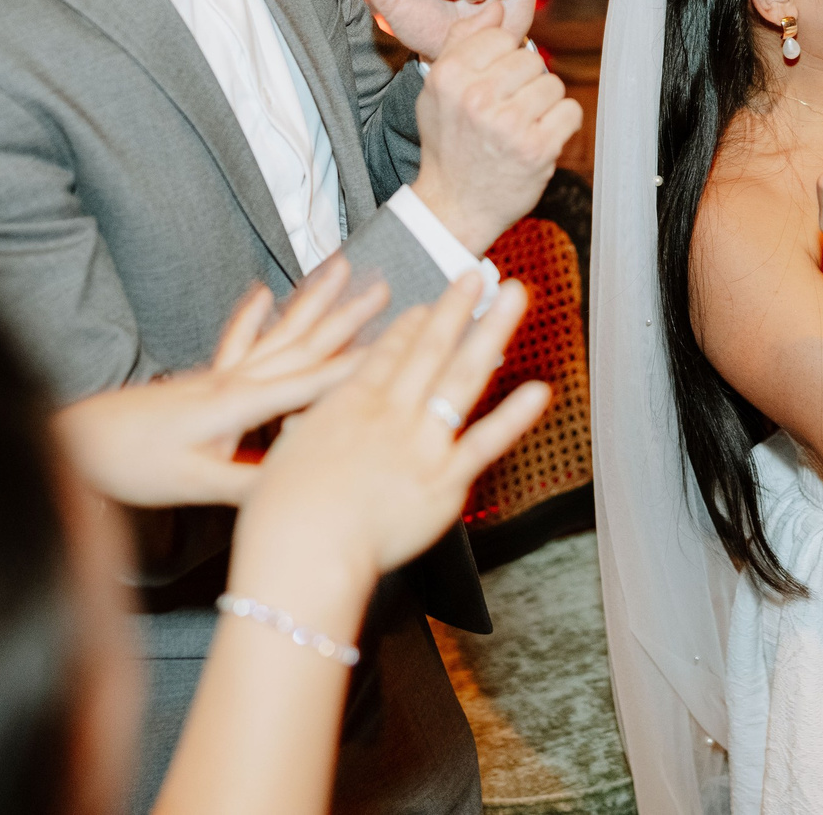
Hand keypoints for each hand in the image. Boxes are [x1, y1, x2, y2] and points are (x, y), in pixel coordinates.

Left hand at [54, 258, 393, 507]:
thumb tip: (302, 481)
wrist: (76, 443)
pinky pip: (238, 340)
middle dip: (348, 315)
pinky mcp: (202, 379)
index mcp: (240, 404)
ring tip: (342, 267)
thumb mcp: (194, 485)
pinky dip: (254, 314)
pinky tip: (265, 291)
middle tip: (388, 286)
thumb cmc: (131, 464)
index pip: (313, 380)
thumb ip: (250, 481)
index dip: (360, 362)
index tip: (401, 343)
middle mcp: (236, 380)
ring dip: (313, 300)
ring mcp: (219, 375)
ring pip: (279, 332)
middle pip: (303, 342)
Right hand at [226, 275, 550, 629]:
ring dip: (491, 332)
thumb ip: (309, 431)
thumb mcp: (286, 452)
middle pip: (430, 348)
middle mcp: (391, 414)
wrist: (305, 548)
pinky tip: (538, 391)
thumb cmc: (283, 513)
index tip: (427, 306)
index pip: (387, 354)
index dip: (412, 326)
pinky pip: (486, 441)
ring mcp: (422, 442)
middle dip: (456, 307)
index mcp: (350, 404)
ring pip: (462, 377)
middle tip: (478, 274)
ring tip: (514, 298)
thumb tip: (307, 423)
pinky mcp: (444, 479)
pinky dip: (515, 416)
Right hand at [407, 15, 580, 252]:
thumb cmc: (448, 142)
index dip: (504, 57)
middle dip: (526, 81)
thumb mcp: (438, 88)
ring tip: (522, 124)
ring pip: (553, 85)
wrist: (455, 205)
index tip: (495, 81)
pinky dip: (561, 125)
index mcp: (449, 76)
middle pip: (531, 59)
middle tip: (509, 108)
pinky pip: (571, 112)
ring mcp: (509, 124)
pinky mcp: (537, 148)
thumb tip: (497, 8)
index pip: (501, 37)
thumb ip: (463, 41)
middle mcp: (477, 97)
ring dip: (544, 104)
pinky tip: (540, 137)